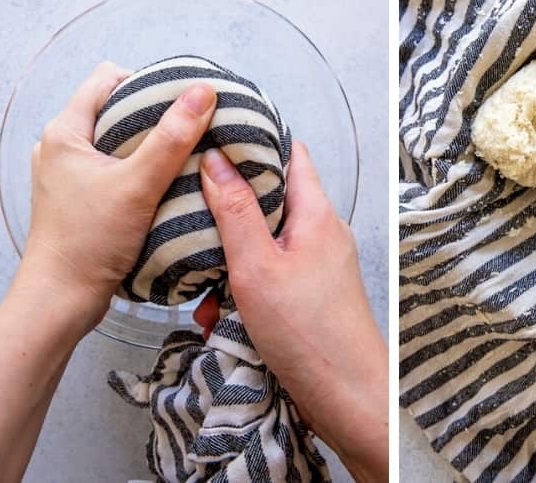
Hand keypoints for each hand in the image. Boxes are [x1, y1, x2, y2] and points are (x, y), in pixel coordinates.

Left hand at [18, 61, 215, 334]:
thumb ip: (172, 138)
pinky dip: (136, 172)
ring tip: (178, 159)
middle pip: (113, 109)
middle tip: (187, 130)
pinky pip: (110, 170)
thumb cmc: (89, 243)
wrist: (61, 300)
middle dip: (151, 117)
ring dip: (145, 148)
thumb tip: (203, 92)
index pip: (108, 77)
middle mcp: (59, 147)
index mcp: (64, 132)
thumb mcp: (138, 185)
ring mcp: (65, 175)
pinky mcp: (75, 199)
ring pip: (114, 142)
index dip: (146, 82)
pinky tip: (160, 187)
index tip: (179, 101)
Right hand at [197, 142, 387, 482]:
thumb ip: (235, 211)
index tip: (212, 137)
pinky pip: (267, 276)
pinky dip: (240, 289)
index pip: (288, 153)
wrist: (347, 398)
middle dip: (227, 208)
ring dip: (227, 259)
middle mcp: (320, 232)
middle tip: (188, 207)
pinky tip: (216, 315)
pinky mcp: (307, 294)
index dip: (252, 140)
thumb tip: (216, 159)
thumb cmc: (308, 334)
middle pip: (269, 197)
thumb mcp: (257, 267)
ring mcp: (316, 264)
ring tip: (200, 281)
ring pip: (262, 241)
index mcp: (315, 213)